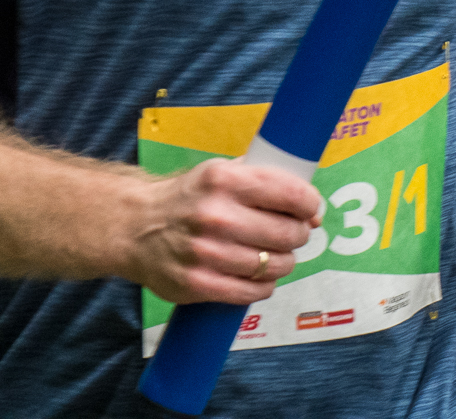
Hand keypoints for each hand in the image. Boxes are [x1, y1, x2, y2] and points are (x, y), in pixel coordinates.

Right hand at [122, 158, 321, 304]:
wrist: (134, 227)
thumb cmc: (190, 198)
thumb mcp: (225, 172)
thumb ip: (270, 183)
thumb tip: (313, 213)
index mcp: (225, 180)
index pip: (293, 195)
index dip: (310, 205)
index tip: (309, 210)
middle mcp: (215, 215)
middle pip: (288, 234)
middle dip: (298, 235)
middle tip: (290, 234)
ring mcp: (204, 252)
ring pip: (274, 265)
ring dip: (282, 262)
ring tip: (271, 254)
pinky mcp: (195, 284)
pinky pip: (252, 291)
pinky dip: (264, 285)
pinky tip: (257, 275)